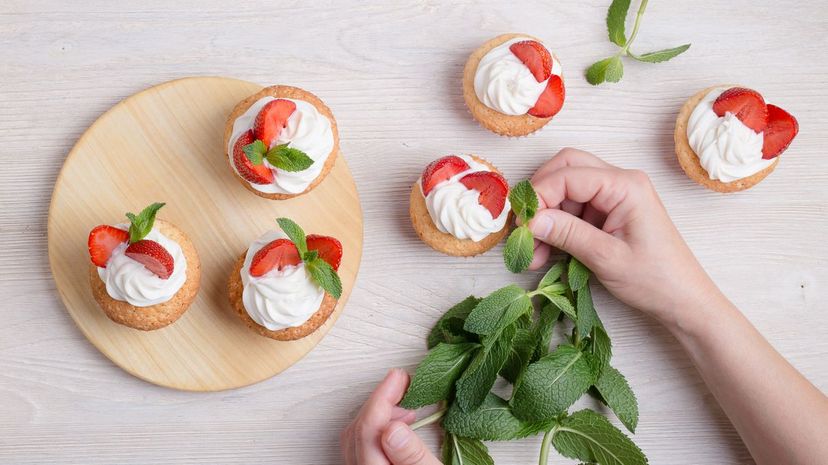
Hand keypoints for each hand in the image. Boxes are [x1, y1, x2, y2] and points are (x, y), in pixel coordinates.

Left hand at [341, 369, 441, 464]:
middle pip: (358, 431)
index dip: (382, 398)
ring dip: (379, 414)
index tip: (398, 377)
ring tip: (406, 404)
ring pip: (356, 438)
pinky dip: (378, 429)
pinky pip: (362, 447)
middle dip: (380, 402)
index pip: (368, 430)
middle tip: (402, 383)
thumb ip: (412, 455)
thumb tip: (394, 429)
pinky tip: (399, 424)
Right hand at [526, 148, 721, 326]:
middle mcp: (620, 182)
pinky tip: (545, 254)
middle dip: (540, 196)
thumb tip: (531, 219)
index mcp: (625, 186)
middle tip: (523, 225)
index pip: (568, 174)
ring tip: (532, 253)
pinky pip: (573, 210)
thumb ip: (567, 233)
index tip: (521, 224)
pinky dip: (556, 229)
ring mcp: (614, 197)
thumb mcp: (606, 258)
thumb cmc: (655, 280)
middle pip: (566, 169)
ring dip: (545, 218)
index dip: (539, 195)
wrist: (683, 301)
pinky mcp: (609, 213)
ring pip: (565, 192)